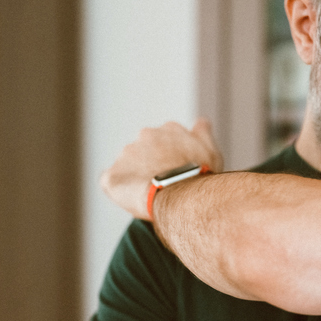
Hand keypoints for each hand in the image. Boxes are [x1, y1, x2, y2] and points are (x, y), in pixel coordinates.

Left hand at [100, 119, 224, 219]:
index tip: (177, 172)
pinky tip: (133, 198)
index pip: (166, 141)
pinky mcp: (112, 176)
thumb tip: (201, 121)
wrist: (181, 195)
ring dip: (135, 178)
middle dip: (151, 166)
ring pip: (128, 166)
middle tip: (164, 186)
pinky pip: (111, 182)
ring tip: (151, 195)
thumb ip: (202, 133)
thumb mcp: (209, 150)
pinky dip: (119, 190)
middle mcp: (145, 135)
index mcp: (169, 129)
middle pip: (145, 151)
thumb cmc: (199, 175)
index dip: (170, 158)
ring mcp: (126, 154)